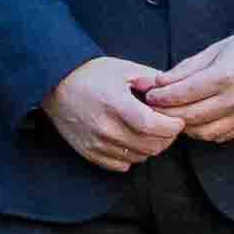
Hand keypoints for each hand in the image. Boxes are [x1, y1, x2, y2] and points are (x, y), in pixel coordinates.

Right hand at [47, 56, 184, 171]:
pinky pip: (122, 165)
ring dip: (150, 147)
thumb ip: (151, 79)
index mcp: (115, 104)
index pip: (152, 126)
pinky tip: (131, 140)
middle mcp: (105, 127)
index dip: (172, 127)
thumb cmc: (91, 74)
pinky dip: (132, 156)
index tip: (177, 121)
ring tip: (149, 132)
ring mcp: (97, 143)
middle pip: (149, 145)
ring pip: (139, 157)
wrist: (55, 85)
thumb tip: (176, 90)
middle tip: (167, 126)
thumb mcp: (123, 68)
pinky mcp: (89, 153)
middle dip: (166, 138)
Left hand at [138, 34, 233, 146]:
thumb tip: (158, 82)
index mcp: (225, 76)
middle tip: (152, 109)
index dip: (162, 97)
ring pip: (202, 131)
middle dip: (166, 114)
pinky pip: (218, 136)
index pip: (184, 93)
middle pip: (190, 115)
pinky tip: (193, 122)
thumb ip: (185, 69)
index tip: (149, 95)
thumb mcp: (214, 50)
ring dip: (183, 126)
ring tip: (171, 116)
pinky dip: (201, 132)